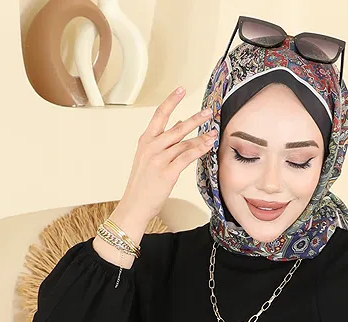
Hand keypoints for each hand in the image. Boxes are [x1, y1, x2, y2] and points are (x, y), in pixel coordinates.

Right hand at [120, 87, 216, 223]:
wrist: (134, 206)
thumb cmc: (142, 185)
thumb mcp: (147, 159)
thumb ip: (162, 142)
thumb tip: (178, 125)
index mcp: (145, 141)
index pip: (159, 115)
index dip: (171, 100)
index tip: (182, 89)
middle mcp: (151, 147)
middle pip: (176, 127)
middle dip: (195, 119)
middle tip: (209, 111)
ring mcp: (158, 160)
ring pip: (184, 143)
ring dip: (201, 136)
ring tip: (214, 131)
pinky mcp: (167, 173)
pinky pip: (186, 158)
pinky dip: (199, 150)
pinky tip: (208, 145)